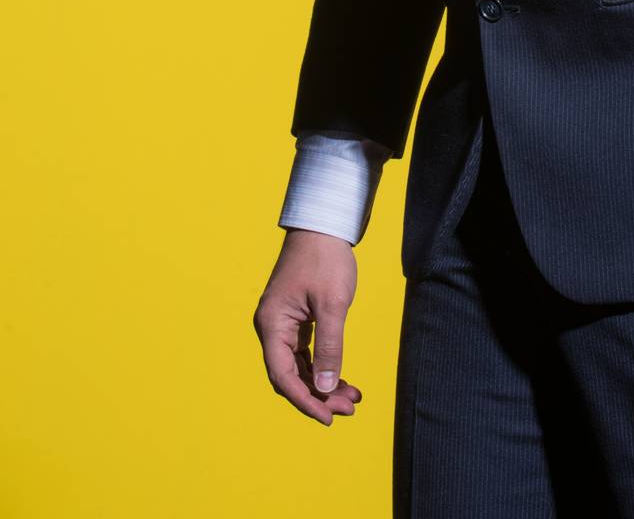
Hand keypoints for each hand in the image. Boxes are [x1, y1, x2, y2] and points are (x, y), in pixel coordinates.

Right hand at [254, 230, 360, 425]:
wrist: (324, 226)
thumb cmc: (325, 259)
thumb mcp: (333, 304)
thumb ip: (330, 347)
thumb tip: (325, 389)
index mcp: (272, 324)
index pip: (283, 376)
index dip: (305, 401)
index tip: (329, 417)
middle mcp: (272, 328)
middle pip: (291, 376)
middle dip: (318, 396)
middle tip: (349, 409)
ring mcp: (283, 325)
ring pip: (300, 367)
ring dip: (323, 385)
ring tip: (352, 399)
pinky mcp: (296, 321)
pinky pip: (306, 354)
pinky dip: (323, 367)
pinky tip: (343, 380)